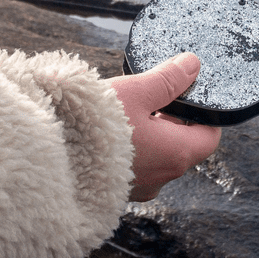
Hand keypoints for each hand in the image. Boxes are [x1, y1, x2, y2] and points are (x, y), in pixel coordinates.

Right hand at [109, 52, 221, 201]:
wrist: (50, 160)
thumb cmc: (95, 124)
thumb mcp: (135, 92)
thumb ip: (167, 80)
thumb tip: (192, 65)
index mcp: (176, 154)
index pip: (208, 138)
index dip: (205, 116)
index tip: (190, 98)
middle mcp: (162, 177)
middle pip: (181, 148)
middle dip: (171, 122)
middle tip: (153, 98)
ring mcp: (138, 188)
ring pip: (156, 159)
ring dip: (148, 137)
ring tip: (125, 113)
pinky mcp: (115, 192)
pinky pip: (132, 169)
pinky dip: (128, 151)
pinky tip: (107, 133)